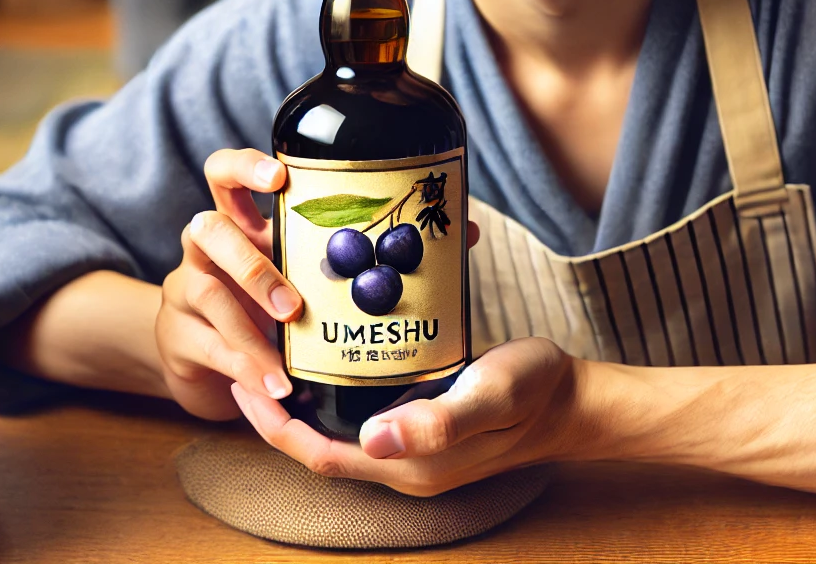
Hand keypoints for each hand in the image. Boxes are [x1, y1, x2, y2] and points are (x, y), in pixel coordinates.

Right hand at [154, 149, 300, 420]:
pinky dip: (246, 369)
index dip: (244, 167)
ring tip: (285, 369)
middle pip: (208, 230)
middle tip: (291, 306)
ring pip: (209, 294)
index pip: (223, 174)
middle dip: (252, 266)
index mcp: (235, 225)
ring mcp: (184, 290)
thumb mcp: (285, 277)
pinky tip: (273, 387)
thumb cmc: (257, 307)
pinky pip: (210, 348)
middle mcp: (203, 249)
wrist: (198, 357)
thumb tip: (398, 270)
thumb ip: (319, 268)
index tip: (279, 177)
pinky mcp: (177, 336)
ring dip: (251, 334)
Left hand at [231, 337, 578, 495]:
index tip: (242, 381)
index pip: (319, 456)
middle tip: (246, 354)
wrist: (574, 399)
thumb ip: (438, 421)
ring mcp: (412, 448)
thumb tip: (372, 440)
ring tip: (273, 349)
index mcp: (409, 466)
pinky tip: (327, 351)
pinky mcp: (421, 426)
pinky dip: (334, 389)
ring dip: (302, 399)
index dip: (274, 426)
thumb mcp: (491, 395)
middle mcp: (403, 465)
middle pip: (318, 446)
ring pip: (337, 430)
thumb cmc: (535, 392)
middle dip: (276, 409)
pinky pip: (362, 414)